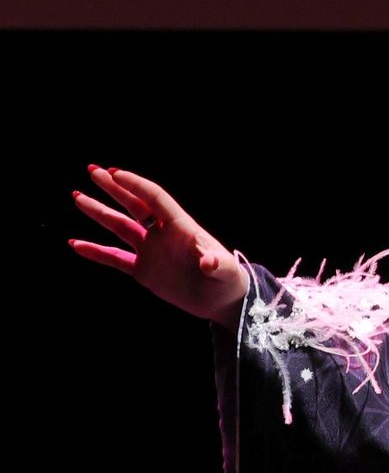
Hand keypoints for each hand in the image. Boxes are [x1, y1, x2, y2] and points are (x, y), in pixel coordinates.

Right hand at [70, 166, 248, 325]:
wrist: (223, 302)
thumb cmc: (229, 281)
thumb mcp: (226, 271)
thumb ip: (217, 264)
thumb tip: (209, 261)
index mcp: (181, 227)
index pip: (155, 199)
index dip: (135, 185)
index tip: (114, 173)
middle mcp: (162, 234)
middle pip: (134, 204)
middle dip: (114, 187)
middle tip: (92, 170)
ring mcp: (151, 251)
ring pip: (120, 227)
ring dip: (100, 212)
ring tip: (78, 197)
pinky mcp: (144, 270)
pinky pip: (115, 258)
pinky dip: (96, 252)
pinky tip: (76, 244)